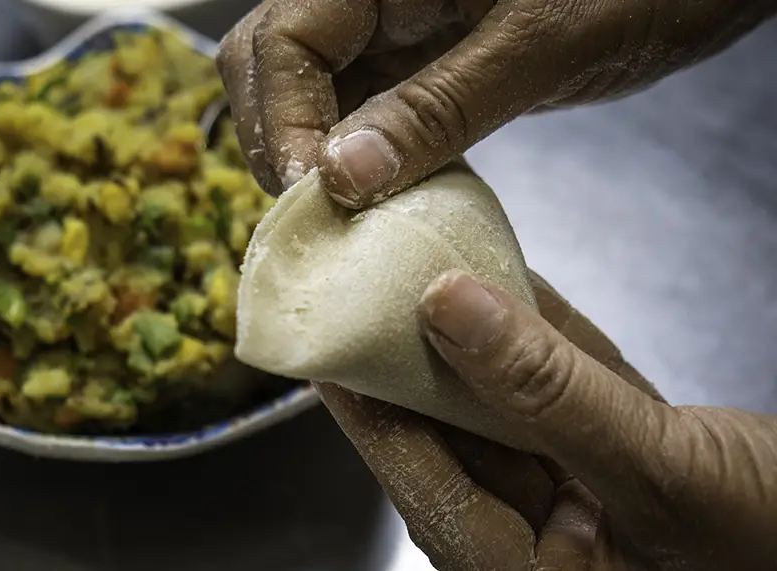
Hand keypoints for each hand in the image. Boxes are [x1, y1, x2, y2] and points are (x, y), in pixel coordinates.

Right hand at [217, 0, 774, 204]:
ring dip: (316, 157)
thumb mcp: (536, 46)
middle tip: (317, 214)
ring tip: (343, 220)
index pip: (284, 37)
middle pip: (276, 62)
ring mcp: (394, 29)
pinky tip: (379, 198)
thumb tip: (343, 175)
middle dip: (282, 139)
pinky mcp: (420, 63)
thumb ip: (437, 107)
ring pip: (312, 92)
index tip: (316, 196)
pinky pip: (362, 110)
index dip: (286, 120)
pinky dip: (359, 157)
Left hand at [316, 269, 776, 569]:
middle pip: (458, 445)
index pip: (429, 490)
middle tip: (365, 305)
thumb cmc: (772, 539)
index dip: (374, 418)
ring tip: (419, 281)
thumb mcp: (657, 471)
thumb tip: (450, 307)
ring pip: (506, 408)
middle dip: (415, 372)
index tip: (331, 353)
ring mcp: (580, 490)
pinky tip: (502, 283)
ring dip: (471, 344)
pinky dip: (536, 337)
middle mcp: (545, 538)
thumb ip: (547, 391)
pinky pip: (559, 388)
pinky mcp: (613, 449)